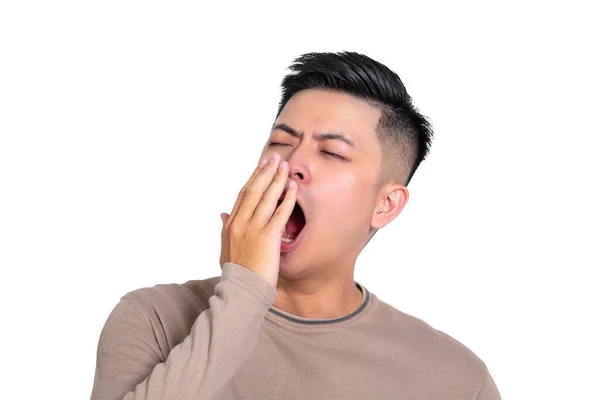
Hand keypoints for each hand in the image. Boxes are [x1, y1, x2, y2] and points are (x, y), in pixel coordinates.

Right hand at [219, 153, 296, 287]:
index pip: (242, 196)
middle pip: (253, 191)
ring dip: (277, 179)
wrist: (240, 292)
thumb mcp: (224, 249)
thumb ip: (224, 229)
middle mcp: (240, 223)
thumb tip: (221, 214)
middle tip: (275, 158)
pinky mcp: (267, 238)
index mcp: (230, 225)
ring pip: (266, 197)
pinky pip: (280, 213)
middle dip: (265, 172)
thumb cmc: (235, 273)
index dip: (253, 179)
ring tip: (286, 166)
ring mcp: (253, 229)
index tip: (261, 167)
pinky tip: (293, 187)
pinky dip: (287, 198)